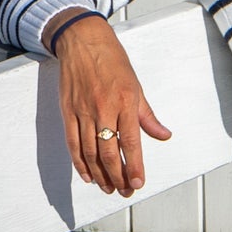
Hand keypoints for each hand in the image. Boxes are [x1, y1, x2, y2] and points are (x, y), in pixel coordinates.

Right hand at [47, 13, 172, 197]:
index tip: (138, 183)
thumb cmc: (112, 60)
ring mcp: (83, 111)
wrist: (83, 41)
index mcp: (125, 101)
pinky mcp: (68, 111)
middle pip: (109, 152)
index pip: (131, 141)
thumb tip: (163, 135)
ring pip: (90, 152)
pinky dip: (79, 162)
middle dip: (118, 176)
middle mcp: (103, 108)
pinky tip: (88, 175)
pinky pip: (72, 143)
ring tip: (109, 188)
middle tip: (124, 191)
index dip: (134, 165)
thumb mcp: (136, 85)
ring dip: (100, 174)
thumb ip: (147, 115)